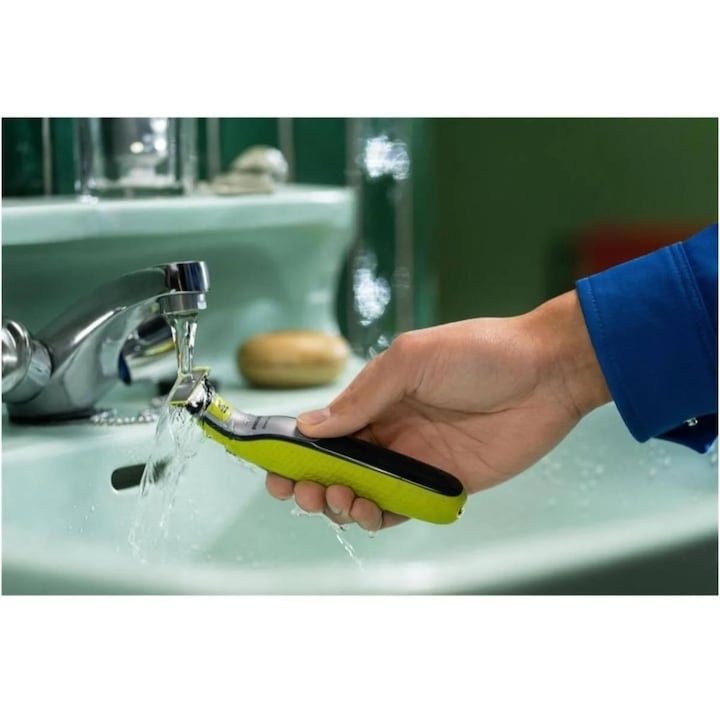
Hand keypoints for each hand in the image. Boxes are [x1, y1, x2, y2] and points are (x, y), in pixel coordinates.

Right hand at [266, 290, 610, 530]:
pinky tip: (369, 512)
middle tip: (303, 490)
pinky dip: (379, 516)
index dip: (297, 450)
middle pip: (338, 466)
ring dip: (341, 502)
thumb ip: (363, 395)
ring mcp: (417, 459)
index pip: (327, 429)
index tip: (274, 468)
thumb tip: (311, 425)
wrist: (547, 371)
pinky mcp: (445, 484)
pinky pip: (403, 508)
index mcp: (379, 397)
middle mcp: (392, 430)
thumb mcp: (412, 359)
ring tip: (339, 498)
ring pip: (364, 492)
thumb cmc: (481, 352)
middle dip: (311, 482)